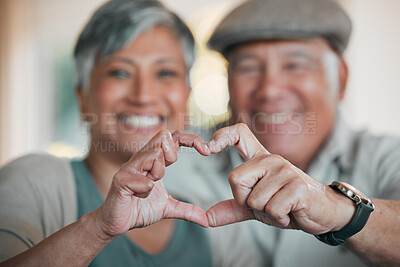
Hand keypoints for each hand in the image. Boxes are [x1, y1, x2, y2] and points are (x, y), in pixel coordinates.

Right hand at [94, 129, 210, 237]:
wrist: (116, 223)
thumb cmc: (138, 209)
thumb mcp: (168, 209)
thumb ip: (186, 210)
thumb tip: (206, 220)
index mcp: (153, 161)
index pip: (174, 137)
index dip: (191, 139)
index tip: (207, 150)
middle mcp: (141, 159)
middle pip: (163, 136)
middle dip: (172, 154)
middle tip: (163, 175)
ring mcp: (130, 167)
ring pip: (154, 155)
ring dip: (157, 174)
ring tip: (149, 187)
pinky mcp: (121, 180)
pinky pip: (142, 179)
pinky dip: (145, 190)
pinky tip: (139, 196)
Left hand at [206, 123, 354, 234]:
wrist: (321, 214)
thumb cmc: (286, 206)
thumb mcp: (256, 207)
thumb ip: (232, 208)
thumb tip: (206, 218)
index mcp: (260, 160)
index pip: (240, 134)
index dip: (222, 136)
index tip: (208, 147)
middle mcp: (271, 159)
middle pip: (235, 179)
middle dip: (245, 201)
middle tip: (266, 204)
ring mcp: (285, 170)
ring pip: (254, 200)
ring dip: (266, 213)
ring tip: (282, 208)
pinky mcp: (296, 186)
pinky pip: (272, 209)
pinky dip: (279, 218)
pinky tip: (291, 212)